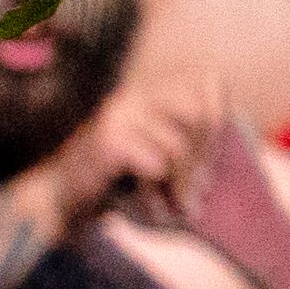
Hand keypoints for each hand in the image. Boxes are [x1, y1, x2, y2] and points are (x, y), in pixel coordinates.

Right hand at [51, 74, 233, 231]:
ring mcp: (118, 115)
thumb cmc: (111, 182)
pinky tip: (150, 203)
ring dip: (182, 183)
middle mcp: (132, 97)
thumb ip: (186, 142)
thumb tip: (233, 140)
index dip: (222, 113)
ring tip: (179, 207)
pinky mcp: (107, 140)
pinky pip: (155, 161)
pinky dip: (156, 187)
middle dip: (207, 156)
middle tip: (202, 191)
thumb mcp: (154, 156)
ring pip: (177, 144)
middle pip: (199, 113)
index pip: (207, 81)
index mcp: (147, 95)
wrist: (56, 200)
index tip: (218, 154)